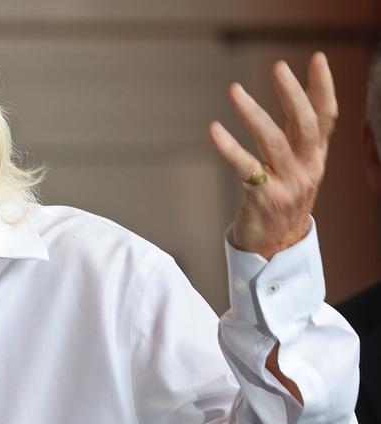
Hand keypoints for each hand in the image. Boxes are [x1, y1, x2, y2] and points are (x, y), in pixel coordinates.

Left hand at [208, 52, 336, 258]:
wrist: (277, 247)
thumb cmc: (283, 200)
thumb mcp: (299, 167)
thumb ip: (299, 136)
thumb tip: (299, 96)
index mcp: (316, 157)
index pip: (326, 116)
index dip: (324, 87)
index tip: (317, 58)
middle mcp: (307, 168)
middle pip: (305, 124)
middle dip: (293, 94)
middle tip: (278, 67)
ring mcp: (288, 183)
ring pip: (274, 141)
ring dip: (253, 113)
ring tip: (234, 90)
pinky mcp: (265, 198)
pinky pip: (246, 168)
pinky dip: (229, 148)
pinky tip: (214, 130)